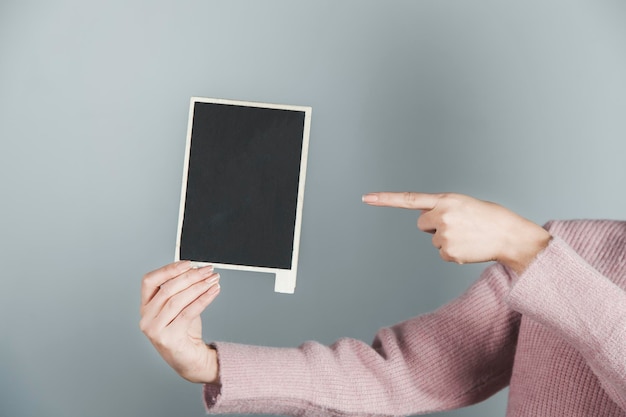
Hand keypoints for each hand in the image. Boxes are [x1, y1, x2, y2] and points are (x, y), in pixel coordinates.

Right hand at [140, 261, 220, 382]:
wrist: (190, 360)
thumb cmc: (185, 331)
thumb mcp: (180, 307)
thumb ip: (182, 290)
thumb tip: (196, 269)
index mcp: (145, 306)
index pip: (150, 281)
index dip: (168, 269)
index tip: (188, 263)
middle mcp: (146, 318)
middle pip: (167, 289)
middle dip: (191, 276)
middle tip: (208, 270)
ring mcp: (155, 329)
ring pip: (177, 300)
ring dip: (199, 286)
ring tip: (213, 280)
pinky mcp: (168, 338)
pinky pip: (188, 312)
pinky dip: (203, 299)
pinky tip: (213, 292)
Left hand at [362, 192, 550, 273]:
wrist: (510, 235)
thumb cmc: (489, 218)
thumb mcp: (464, 204)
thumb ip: (443, 208)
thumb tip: (428, 223)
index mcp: (445, 200)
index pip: (409, 199)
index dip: (385, 199)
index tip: (365, 198)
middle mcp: (441, 216)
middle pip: (423, 224)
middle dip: (435, 225)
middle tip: (460, 224)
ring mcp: (444, 235)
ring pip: (434, 240)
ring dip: (448, 239)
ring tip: (469, 235)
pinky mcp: (448, 252)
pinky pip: (443, 253)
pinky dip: (454, 252)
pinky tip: (470, 246)